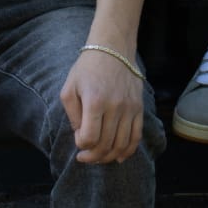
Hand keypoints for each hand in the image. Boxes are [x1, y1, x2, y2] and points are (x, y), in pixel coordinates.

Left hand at [60, 48, 143, 164]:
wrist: (113, 49)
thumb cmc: (87, 68)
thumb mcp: (69, 88)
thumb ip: (72, 115)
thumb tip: (81, 137)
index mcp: (95, 102)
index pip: (89, 138)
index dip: (81, 146)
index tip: (78, 140)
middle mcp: (115, 107)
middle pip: (105, 145)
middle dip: (93, 156)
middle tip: (85, 157)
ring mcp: (130, 109)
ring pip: (121, 144)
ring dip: (108, 157)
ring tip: (99, 157)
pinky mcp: (139, 108)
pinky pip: (136, 136)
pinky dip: (128, 150)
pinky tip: (118, 156)